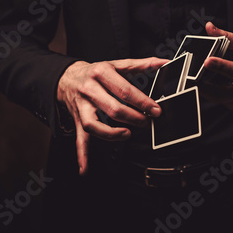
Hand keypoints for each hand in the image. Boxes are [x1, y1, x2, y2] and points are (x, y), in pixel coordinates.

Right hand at [57, 57, 168, 174]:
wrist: (67, 77)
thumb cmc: (96, 72)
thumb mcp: (117, 64)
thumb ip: (142, 64)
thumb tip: (164, 62)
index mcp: (101, 73)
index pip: (124, 90)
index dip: (142, 102)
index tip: (155, 110)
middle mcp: (89, 89)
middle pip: (112, 108)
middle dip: (133, 118)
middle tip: (146, 122)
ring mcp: (82, 106)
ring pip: (93, 124)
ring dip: (111, 133)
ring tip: (127, 134)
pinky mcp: (77, 120)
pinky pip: (79, 139)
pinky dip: (82, 156)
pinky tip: (86, 170)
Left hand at [200, 22, 232, 109]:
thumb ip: (226, 36)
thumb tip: (209, 27)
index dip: (221, 67)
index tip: (207, 61)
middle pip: (222, 94)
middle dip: (204, 88)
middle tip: (189, 78)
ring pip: (218, 99)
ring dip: (204, 90)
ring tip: (192, 79)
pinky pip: (219, 100)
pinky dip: (210, 92)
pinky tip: (203, 83)